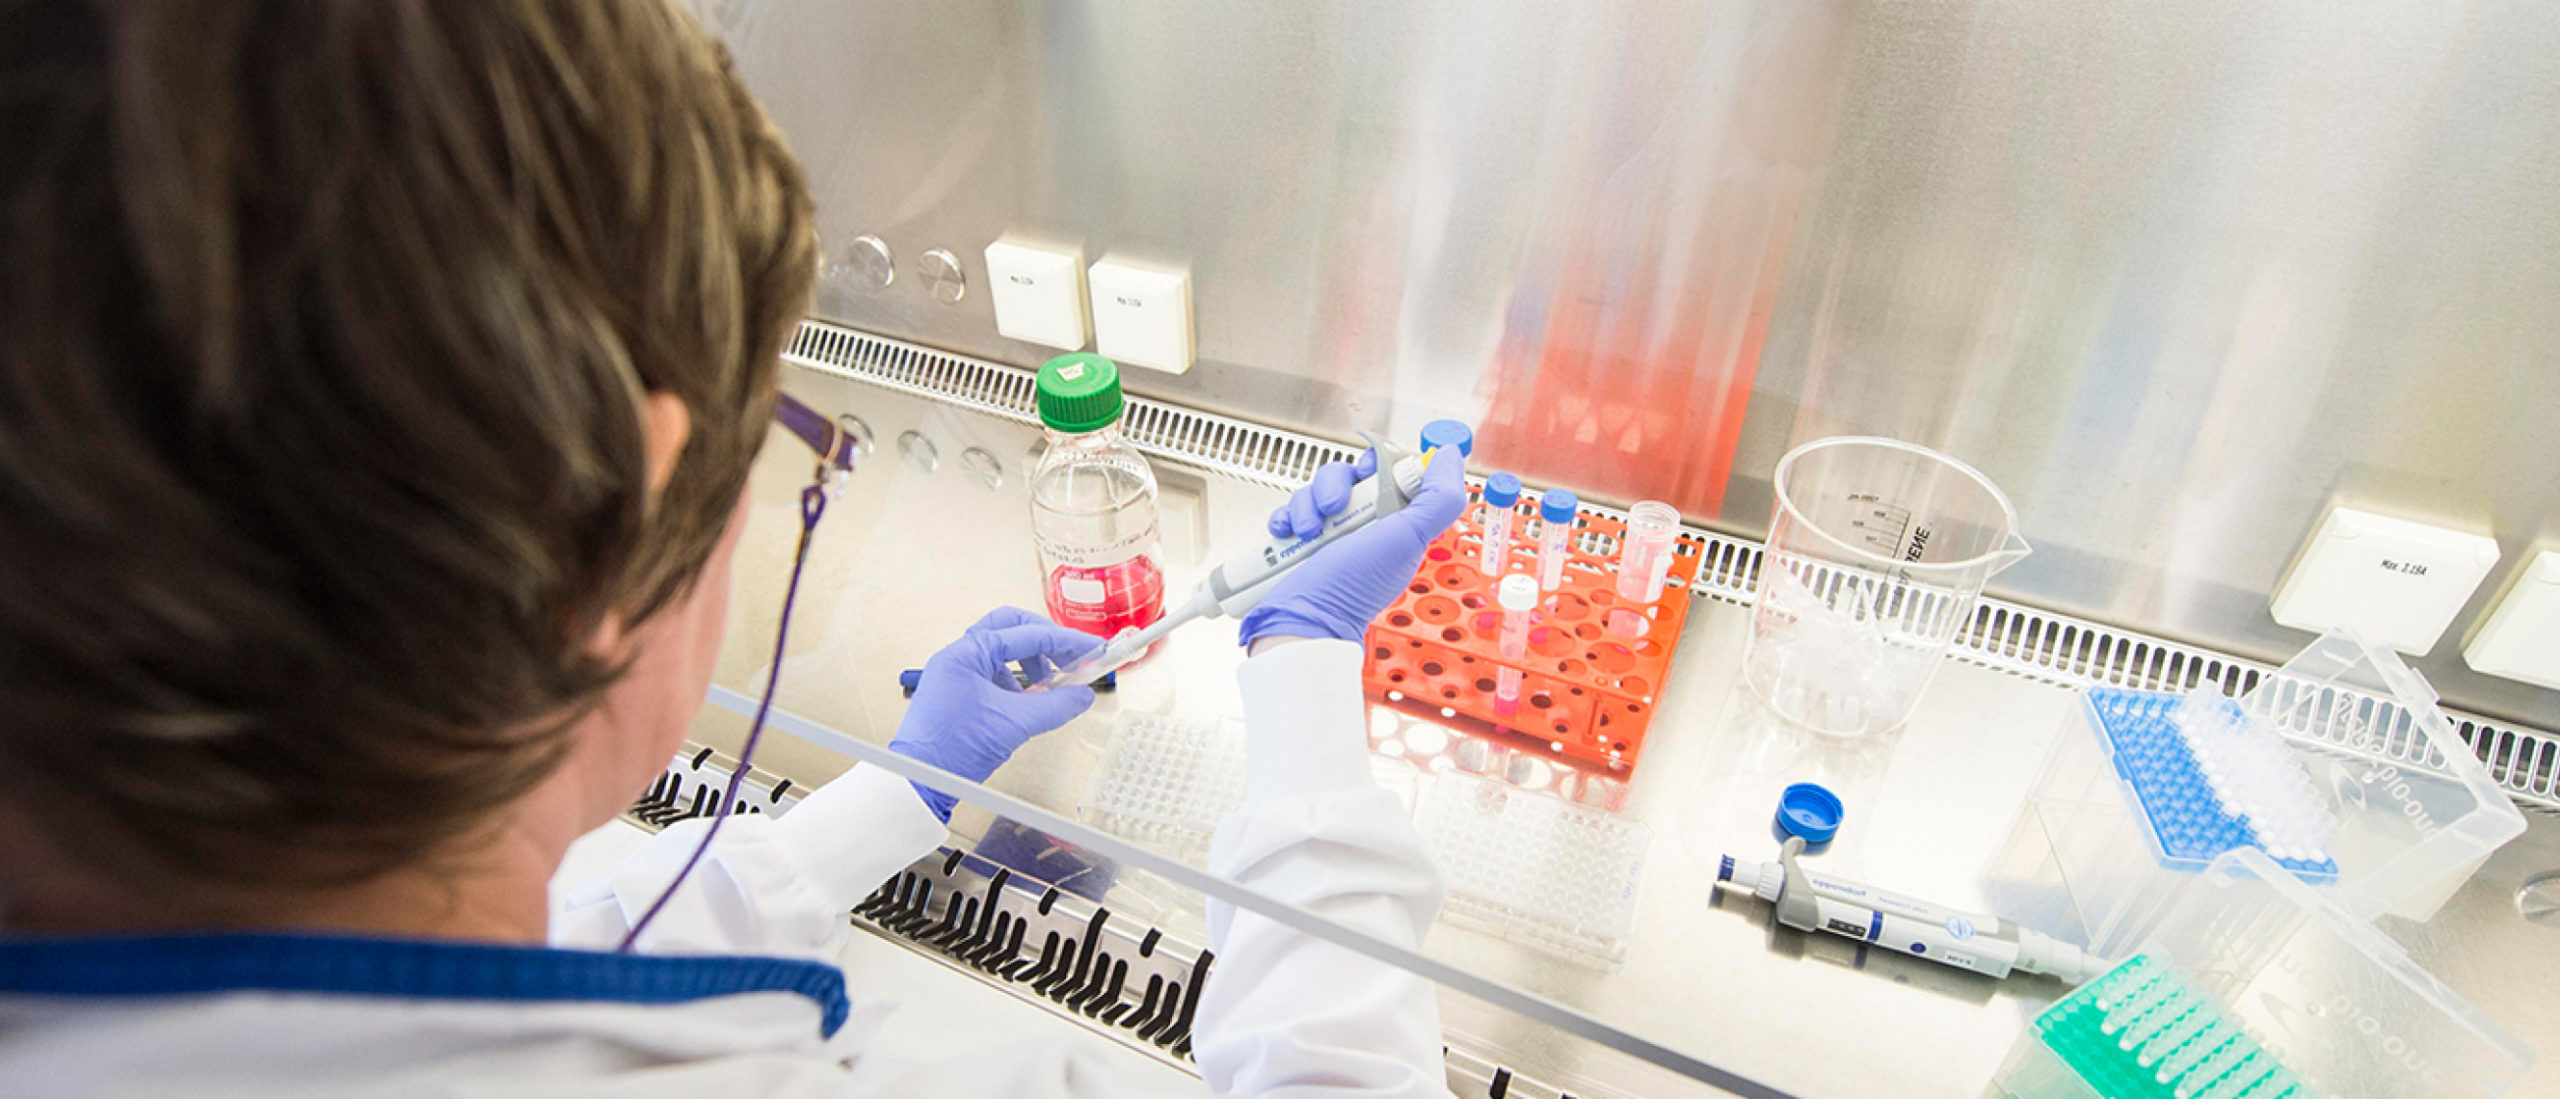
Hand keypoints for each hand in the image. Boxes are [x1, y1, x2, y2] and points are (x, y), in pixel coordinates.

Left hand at [890, 607, 1101, 820]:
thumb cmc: (950, 751)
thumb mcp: (1014, 725)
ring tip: (1050, 686)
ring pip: (1002, 651)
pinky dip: (1017, 682)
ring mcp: (956, 674)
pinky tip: (1028, 702)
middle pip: (1010, 627)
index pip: (1026, 633)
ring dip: (1031, 663)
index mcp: (966, 653)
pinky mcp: (958, 692)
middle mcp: (958, 657)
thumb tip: (1082, 696)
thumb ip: (1055, 706)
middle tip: (1070, 657)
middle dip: (1044, 641)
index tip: (1090, 649)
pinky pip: (994, 674)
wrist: (921, 782)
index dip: (1065, 641)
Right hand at [1237, 447, 1467, 646]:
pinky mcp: (1300, 542)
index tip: (1368, 470)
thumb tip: (1448, 456)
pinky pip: (1290, 511)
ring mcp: (1330, 534)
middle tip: (1333, 507)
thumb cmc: (1354, 588)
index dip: (1378, 463)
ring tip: (1308, 531)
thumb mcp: (1407, 538)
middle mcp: (1365, 527)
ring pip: (1316, 490)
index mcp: (1396, 523)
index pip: (1390, 472)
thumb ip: (1438, 498)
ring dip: (1307, 503)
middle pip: (1348, 476)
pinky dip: (1285, 518)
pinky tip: (1288, 532)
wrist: (1304, 621)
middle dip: (1334, 484)